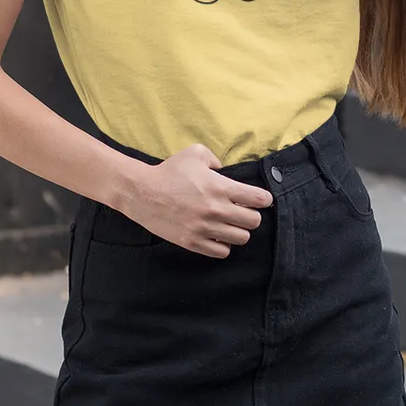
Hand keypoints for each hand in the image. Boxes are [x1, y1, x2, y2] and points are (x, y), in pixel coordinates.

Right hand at [119, 144, 274, 257]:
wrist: (142, 192)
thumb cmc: (169, 171)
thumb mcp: (195, 153)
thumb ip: (216, 159)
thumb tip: (224, 169)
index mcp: (220, 187)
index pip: (258, 199)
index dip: (264, 199)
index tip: (261, 200)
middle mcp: (216, 209)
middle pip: (253, 222)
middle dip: (251, 216)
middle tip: (243, 212)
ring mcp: (205, 228)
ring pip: (241, 238)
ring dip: (239, 231)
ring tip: (230, 225)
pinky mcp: (193, 242)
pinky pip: (222, 252)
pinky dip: (223, 245)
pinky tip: (217, 236)